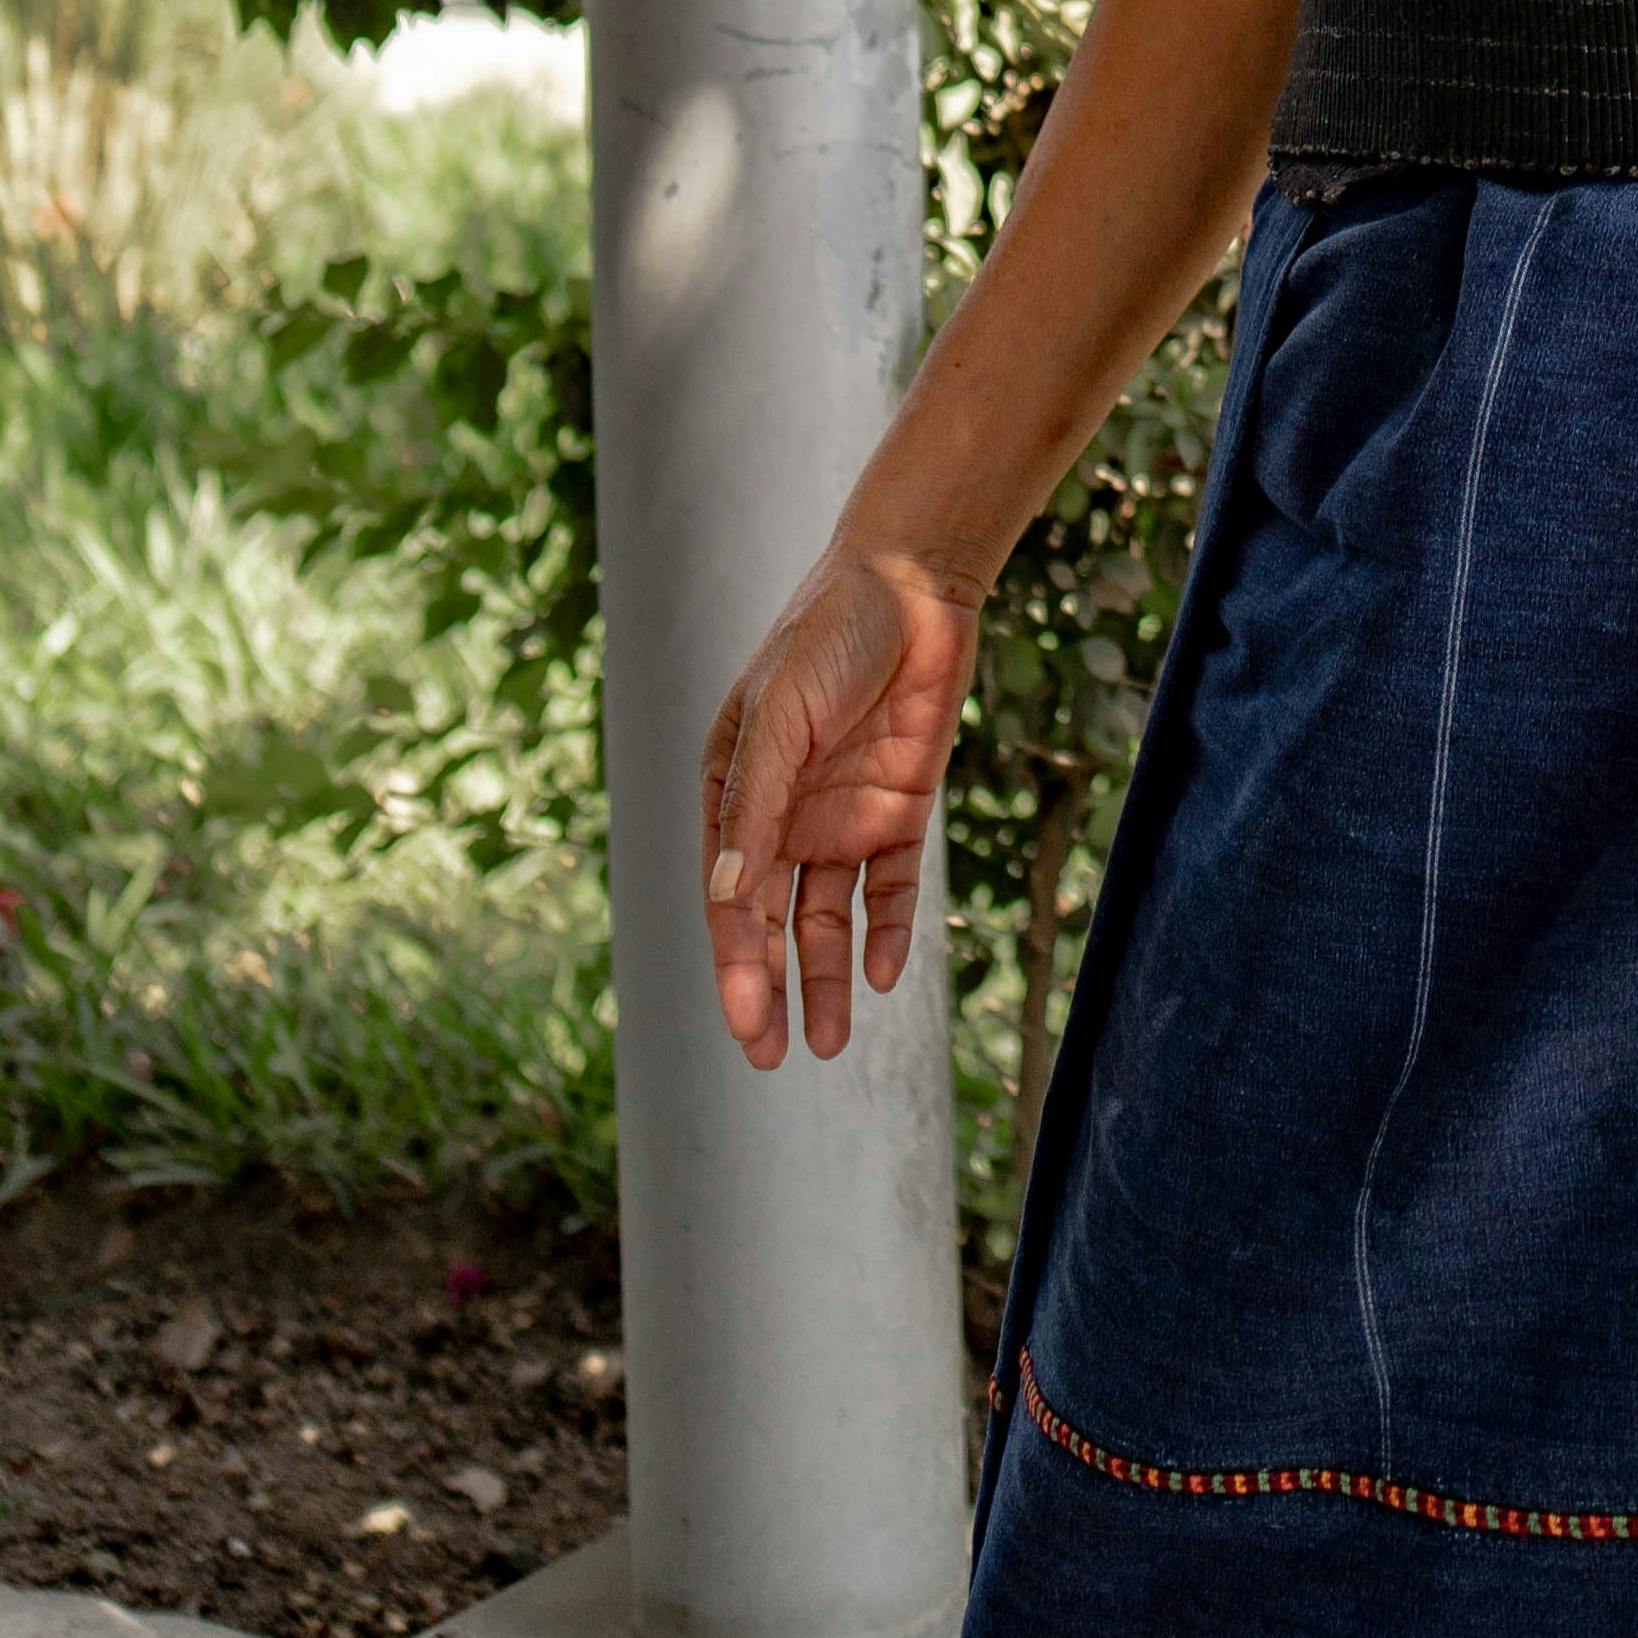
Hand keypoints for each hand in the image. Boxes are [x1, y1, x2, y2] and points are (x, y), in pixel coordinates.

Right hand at [701, 537, 984, 1069]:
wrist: (915, 581)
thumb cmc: (827, 634)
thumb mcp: (780, 714)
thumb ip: (755, 803)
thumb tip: (723, 896)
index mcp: (736, 792)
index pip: (729, 898)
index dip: (734, 964)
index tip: (747, 1023)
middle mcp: (786, 816)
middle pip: (772, 922)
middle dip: (770, 989)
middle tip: (773, 1056)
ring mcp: (844, 815)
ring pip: (829, 917)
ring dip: (828, 977)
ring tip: (829, 1043)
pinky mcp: (902, 808)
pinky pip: (891, 885)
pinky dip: (887, 928)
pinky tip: (883, 972)